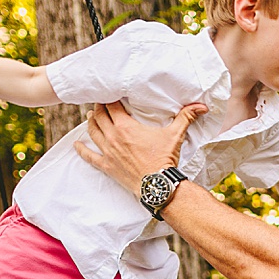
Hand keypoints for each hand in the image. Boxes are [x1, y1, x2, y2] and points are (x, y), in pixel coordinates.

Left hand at [77, 101, 207, 194]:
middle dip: (99, 107)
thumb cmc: (165, 159)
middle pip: (99, 116)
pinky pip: (89, 156)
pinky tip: (76, 145)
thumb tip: (203, 106)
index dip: (109, 98)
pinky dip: (81, 150)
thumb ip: (186, 117)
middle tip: (100, 102)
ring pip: (92, 132)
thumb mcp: (175, 135)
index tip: (110, 93)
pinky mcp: (106, 165)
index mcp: (126, 126)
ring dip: (91, 122)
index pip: (112, 106)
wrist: (157, 185)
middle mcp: (113, 137)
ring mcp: (107, 152)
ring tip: (91, 116)